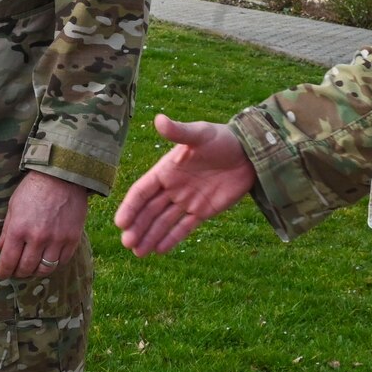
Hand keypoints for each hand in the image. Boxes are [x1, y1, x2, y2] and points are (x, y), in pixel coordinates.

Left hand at [0, 171, 89, 279]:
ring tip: (32, 268)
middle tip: (17, 272)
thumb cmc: (33, 188)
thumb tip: (0, 248)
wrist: (62, 177)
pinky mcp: (72, 239)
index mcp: (18, 229)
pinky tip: (49, 260)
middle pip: (26, 268)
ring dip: (36, 272)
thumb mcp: (14, 206)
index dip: (3, 272)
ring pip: (45, 269)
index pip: (8, 260)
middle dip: (19, 273)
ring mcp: (56, 240)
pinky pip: (62, 261)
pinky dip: (54, 264)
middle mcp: (37, 238)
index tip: (1, 275)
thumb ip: (7, 230)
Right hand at [113, 113, 256, 256]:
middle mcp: (172, 187)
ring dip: (150, 236)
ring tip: (138, 252)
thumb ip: (179, 131)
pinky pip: (184, 227)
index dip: (131, 207)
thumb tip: (158, 119)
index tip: (120, 223)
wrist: (250, 152)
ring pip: (164, 222)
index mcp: (166, 170)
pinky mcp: (203, 211)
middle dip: (138, 227)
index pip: (142, 191)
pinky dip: (172, 238)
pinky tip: (159, 250)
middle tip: (128, 244)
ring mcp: (187, 200)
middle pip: (149, 210)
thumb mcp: (200, 134)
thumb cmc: (222, 138)